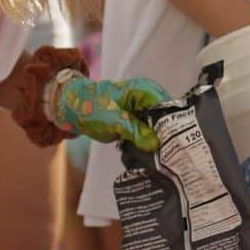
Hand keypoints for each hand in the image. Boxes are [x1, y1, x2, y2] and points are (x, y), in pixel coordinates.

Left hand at [53, 76, 170, 150]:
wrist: (73, 108)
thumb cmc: (91, 106)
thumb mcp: (113, 120)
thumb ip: (135, 131)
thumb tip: (156, 144)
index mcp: (146, 90)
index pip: (169, 108)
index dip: (174, 125)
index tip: (176, 145)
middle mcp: (150, 99)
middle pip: (168, 118)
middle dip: (168, 136)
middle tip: (170, 156)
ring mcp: (144, 110)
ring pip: (160, 127)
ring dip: (159, 142)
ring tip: (163, 159)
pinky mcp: (138, 121)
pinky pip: (149, 133)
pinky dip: (149, 143)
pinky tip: (151, 156)